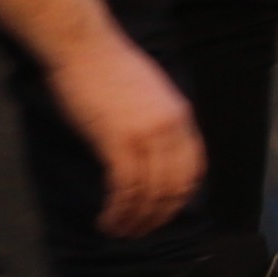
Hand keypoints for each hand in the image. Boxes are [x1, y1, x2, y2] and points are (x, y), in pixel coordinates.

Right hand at [47, 34, 194, 237]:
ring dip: (136, 219)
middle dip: (159, 215)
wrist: (84, 46)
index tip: (164, 211)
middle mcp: (171, 130)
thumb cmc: (109, 67)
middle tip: (141, 230)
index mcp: (182, 118)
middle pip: (175, 187)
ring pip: (150, 193)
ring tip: (120, 230)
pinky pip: (125, 187)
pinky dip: (119, 209)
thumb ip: (157, 123)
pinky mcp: (117, 142)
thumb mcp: (150, 95)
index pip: (193, 169)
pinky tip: (108, 218)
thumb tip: (153, 153)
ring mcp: (146, 136)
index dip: (179, 197)